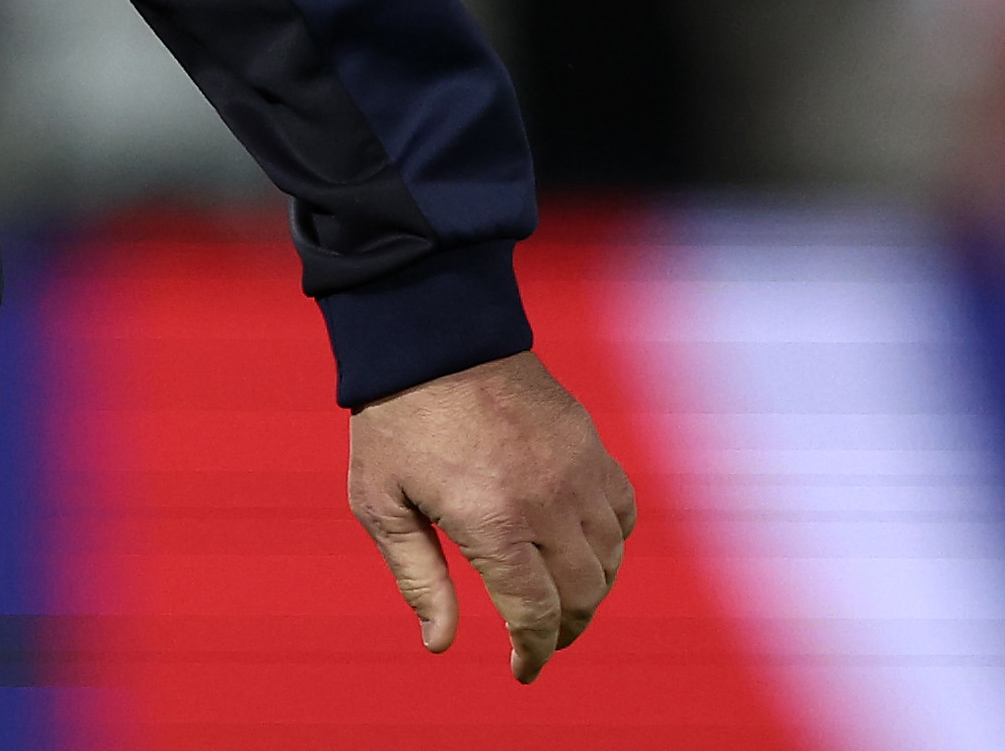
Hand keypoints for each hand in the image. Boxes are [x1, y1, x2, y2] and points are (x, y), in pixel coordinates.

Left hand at [347, 349, 635, 682]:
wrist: (433, 333)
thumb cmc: (395, 419)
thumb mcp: (381, 501)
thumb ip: (417, 577)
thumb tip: (441, 644)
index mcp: (494, 523)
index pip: (536, 614)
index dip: (535, 652)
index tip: (524, 670)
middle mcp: (547, 502)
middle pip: (581, 596)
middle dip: (565, 630)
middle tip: (542, 639)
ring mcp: (576, 471)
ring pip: (610, 559)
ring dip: (592, 591)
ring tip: (562, 601)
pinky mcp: (590, 444)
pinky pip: (623, 510)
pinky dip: (613, 541)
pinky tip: (585, 548)